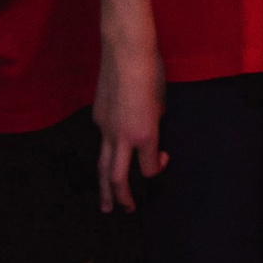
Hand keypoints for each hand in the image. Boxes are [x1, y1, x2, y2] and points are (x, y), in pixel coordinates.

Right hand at [96, 44, 165, 211]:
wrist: (126, 51)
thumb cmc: (151, 73)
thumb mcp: (161, 103)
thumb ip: (154, 123)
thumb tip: (149, 133)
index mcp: (145, 134)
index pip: (150, 167)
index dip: (159, 168)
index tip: (165, 157)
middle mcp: (123, 136)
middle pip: (117, 178)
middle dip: (121, 198)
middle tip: (125, 210)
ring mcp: (106, 128)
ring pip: (103, 165)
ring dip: (104, 188)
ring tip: (105, 205)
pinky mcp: (97, 117)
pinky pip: (102, 140)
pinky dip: (107, 151)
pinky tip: (110, 153)